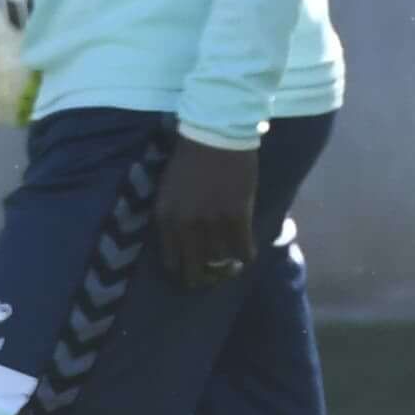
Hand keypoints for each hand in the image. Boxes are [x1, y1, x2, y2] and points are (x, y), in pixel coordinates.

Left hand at [156, 136, 264, 288]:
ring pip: (221, 259)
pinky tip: (249, 255)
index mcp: (166, 217)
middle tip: (210, 280)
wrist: (214, 134)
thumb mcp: (170, 190)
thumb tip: (184, 240)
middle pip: (195, 266)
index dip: (182, 270)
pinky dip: (246, 254)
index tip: (190, 273)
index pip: (171, 259)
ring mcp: (212, 221)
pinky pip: (243, 247)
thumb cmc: (189, 157)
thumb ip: (174, 216)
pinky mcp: (237, 215)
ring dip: (227, 267)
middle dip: (202, 278)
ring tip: (232, 268)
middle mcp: (186, 225)